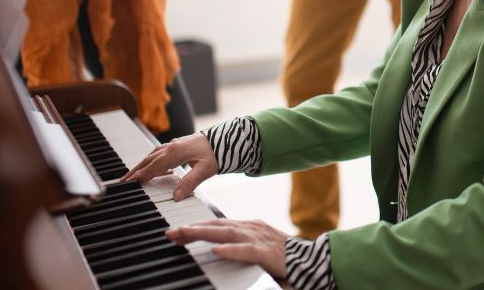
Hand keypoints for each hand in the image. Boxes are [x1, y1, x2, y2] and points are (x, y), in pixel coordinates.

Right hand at [120, 132, 217, 200]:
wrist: (225, 139)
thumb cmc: (216, 153)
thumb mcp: (205, 170)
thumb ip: (189, 183)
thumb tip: (176, 197)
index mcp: (175, 152)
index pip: (153, 166)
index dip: (140, 175)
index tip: (129, 184)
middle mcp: (171, 147)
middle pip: (148, 160)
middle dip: (135, 171)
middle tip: (123, 182)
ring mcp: (174, 145)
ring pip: (152, 155)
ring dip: (141, 165)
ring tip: (132, 176)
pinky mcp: (178, 146)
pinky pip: (159, 153)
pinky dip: (151, 160)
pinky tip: (152, 167)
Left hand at [166, 219, 289, 279]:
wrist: (312, 260)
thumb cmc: (284, 257)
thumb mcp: (257, 247)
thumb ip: (239, 246)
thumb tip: (217, 248)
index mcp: (249, 227)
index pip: (217, 224)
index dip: (196, 226)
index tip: (177, 231)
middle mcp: (252, 229)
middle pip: (217, 226)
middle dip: (193, 228)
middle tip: (171, 232)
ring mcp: (260, 239)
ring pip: (227, 234)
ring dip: (204, 233)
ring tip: (185, 234)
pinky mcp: (268, 253)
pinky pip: (247, 251)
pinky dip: (231, 250)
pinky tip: (217, 250)